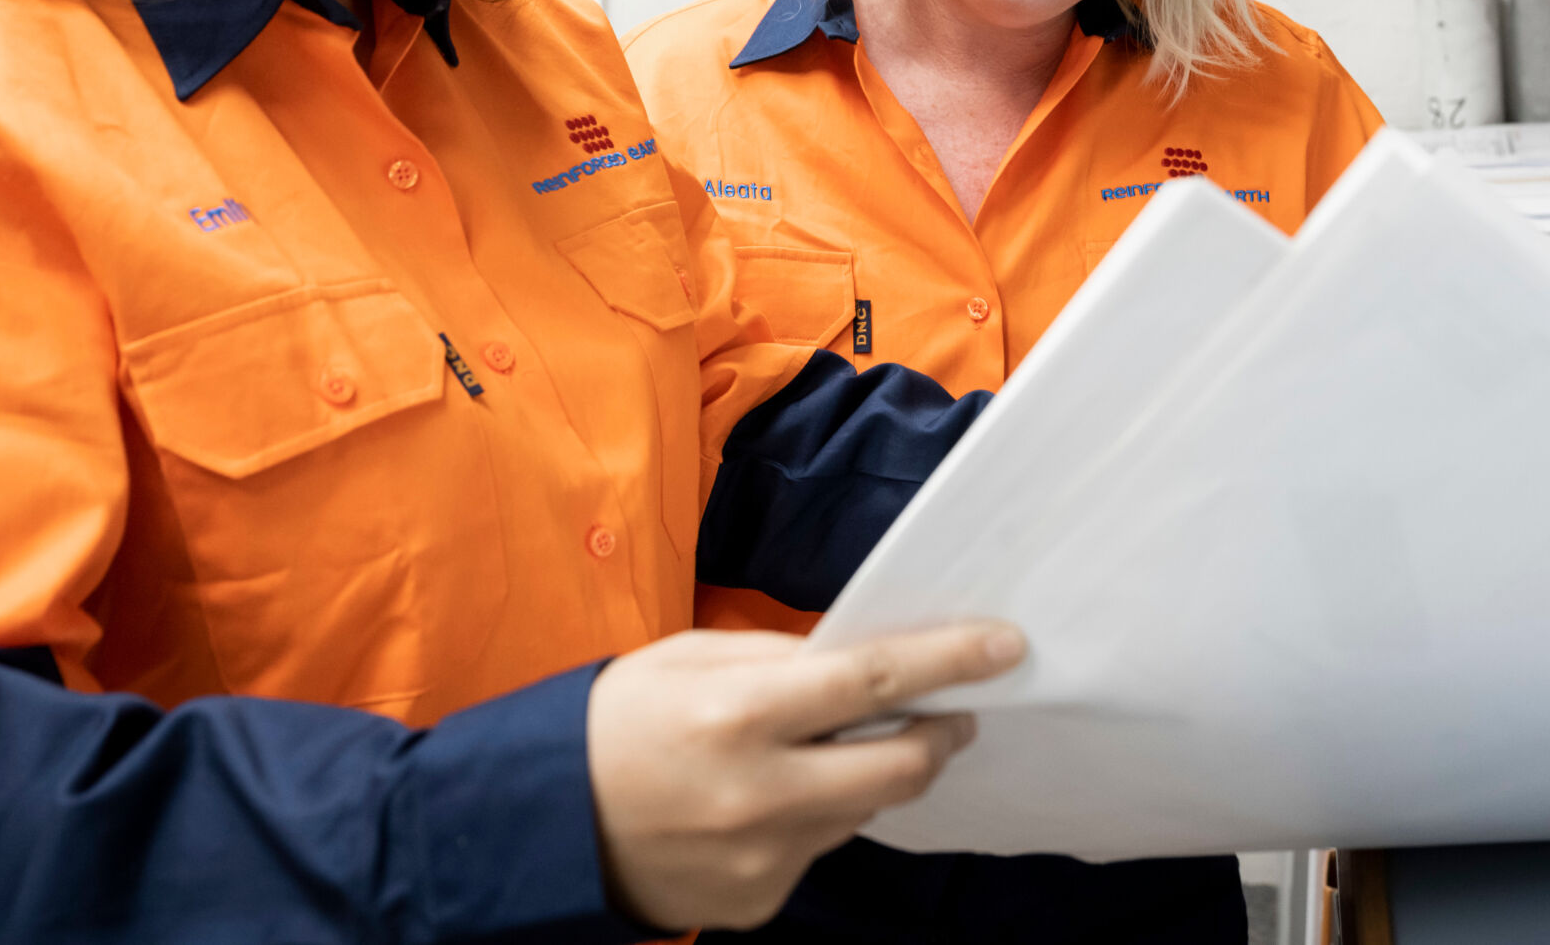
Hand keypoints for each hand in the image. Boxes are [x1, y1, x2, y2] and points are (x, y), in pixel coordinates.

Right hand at [584, 619, 1024, 931]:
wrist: (546, 826)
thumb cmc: (619, 722)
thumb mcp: (691, 659)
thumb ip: (784, 659)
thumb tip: (870, 654)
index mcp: (738, 714)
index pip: (873, 682)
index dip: (948, 661)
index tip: (1004, 647)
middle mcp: (758, 794)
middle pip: (897, 769)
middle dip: (939, 735)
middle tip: (949, 713)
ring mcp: (762, 859)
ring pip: (861, 811)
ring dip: (864, 776)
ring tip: (816, 752)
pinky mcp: (760, 902)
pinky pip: (818, 851)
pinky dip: (812, 818)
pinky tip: (762, 804)